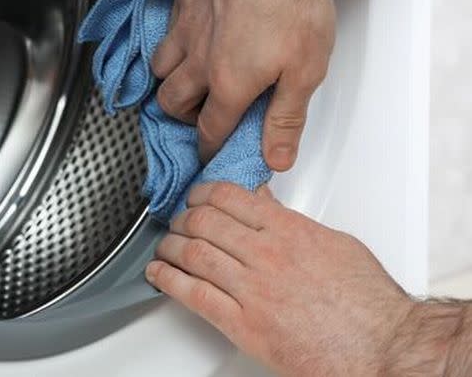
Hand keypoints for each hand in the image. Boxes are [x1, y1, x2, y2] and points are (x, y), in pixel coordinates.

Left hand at [145, 183, 415, 375]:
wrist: (383, 349)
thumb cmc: (369, 303)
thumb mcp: (335, 243)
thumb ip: (293, 221)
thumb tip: (266, 205)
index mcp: (289, 230)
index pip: (229, 197)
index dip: (202, 193)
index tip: (195, 197)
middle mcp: (267, 255)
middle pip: (205, 221)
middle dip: (183, 218)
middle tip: (177, 221)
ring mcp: (253, 290)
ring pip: (194, 253)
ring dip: (171, 246)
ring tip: (165, 245)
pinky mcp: (245, 325)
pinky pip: (194, 295)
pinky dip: (168, 280)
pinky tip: (159, 273)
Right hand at [151, 0, 338, 170]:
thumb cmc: (295, 2)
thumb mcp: (306, 71)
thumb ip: (286, 119)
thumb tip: (276, 159)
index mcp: (227, 83)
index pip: (209, 129)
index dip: (209, 148)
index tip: (210, 152)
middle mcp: (198, 58)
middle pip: (171, 101)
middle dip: (182, 116)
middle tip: (199, 115)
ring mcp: (187, 25)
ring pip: (159, 65)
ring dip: (170, 79)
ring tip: (188, 77)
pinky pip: (166, 27)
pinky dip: (172, 39)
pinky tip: (191, 32)